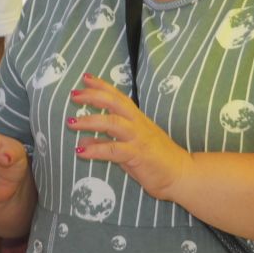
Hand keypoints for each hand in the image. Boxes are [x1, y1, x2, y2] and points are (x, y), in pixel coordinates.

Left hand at [66, 73, 192, 199]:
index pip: (119, 98)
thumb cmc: (155, 160)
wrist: (182, 175)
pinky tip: (80, 151)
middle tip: (73, 94)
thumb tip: (83, 141)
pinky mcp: (138, 155)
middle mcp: (138, 125)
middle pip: (115, 104)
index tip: (86, 77)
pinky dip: (96, 149)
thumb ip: (106, 142)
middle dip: (93, 96)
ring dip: (90, 121)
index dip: (102, 86)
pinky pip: (114, 150)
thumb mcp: (127, 149)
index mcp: (137, 120)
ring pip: (113, 123)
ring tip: (71, 123)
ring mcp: (138, 139)